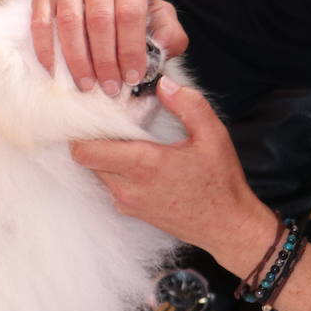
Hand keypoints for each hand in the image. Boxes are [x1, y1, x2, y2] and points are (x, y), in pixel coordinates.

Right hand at [31, 0, 187, 95]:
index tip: (132, 78)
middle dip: (105, 60)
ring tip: (86, 85)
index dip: (131, 50)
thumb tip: (158, 53)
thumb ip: (169, 35)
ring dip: (78, 59)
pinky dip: (47, 50)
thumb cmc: (131, 10)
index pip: (130, 14)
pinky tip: (55, 72)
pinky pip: (41, 23)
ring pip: (70, 23)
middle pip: (99, 19)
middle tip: (110, 87)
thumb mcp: (159, 18)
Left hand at [71, 76, 275, 273]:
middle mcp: (128, 187)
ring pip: (97, 172)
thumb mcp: (213, 136)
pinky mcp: (132, 211)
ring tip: (130, 141)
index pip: (86, 150)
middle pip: (86, 159)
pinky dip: (116, 171)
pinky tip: (140, 162)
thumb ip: (188, 105)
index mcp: (143, 165)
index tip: (98, 115)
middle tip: (114, 123)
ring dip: (106, 156)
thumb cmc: (220, 183)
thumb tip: (164, 84)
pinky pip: (111, 186)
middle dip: (95, 139)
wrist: (226, 226)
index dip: (84, 130)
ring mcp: (128, 202)